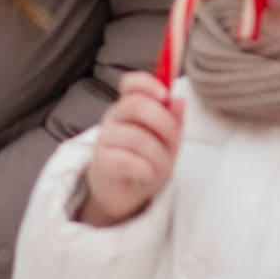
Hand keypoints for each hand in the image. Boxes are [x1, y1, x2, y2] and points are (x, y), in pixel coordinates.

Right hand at [81, 73, 181, 227]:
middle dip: (165, 125)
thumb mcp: (167, 141)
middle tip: (174, 143)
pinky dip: (146, 169)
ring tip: (163, 167)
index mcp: (130, 106)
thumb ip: (173, 120)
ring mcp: (105, 139)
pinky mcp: (101, 162)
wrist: (125, 195)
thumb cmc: (146, 161)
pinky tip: (148, 174)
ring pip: (137, 137)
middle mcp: (114, 117)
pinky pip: (127, 160)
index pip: (131, 83)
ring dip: (159, 155)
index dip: (148, 83)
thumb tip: (178, 99)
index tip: (164, 94)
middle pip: (137, 105)